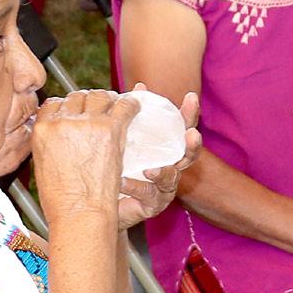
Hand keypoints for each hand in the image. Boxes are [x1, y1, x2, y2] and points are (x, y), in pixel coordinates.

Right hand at [29, 90, 137, 220]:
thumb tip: (58, 135)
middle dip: (87, 101)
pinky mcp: (110, 129)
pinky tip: (134, 107)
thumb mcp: (42, 166)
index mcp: (42, 130)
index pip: (53, 103)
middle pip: (77, 97)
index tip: (76, 111)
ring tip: (115, 105)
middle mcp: (62, 121)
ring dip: (108, 99)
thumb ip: (48, 145)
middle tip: (98, 108)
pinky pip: (123, 105)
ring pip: (99, 96)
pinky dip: (131, 104)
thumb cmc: (61, 200)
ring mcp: (87, 123)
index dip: (67, 106)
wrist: (79, 214)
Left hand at [116, 88, 201, 229]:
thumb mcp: (125, 139)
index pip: (182, 129)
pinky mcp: (151, 205)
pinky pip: (147, 196)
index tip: (190, 97)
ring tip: (150, 169)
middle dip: (193, 145)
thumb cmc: (115, 167)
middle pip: (188, 155)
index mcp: (164, 149)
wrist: (99, 202)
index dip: (189, 114)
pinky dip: (134, 187)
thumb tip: (140, 86)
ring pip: (171, 180)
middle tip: (192, 135)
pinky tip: (122, 181)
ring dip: (162, 173)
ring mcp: (163, 188)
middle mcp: (169, 167)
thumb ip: (134, 115)